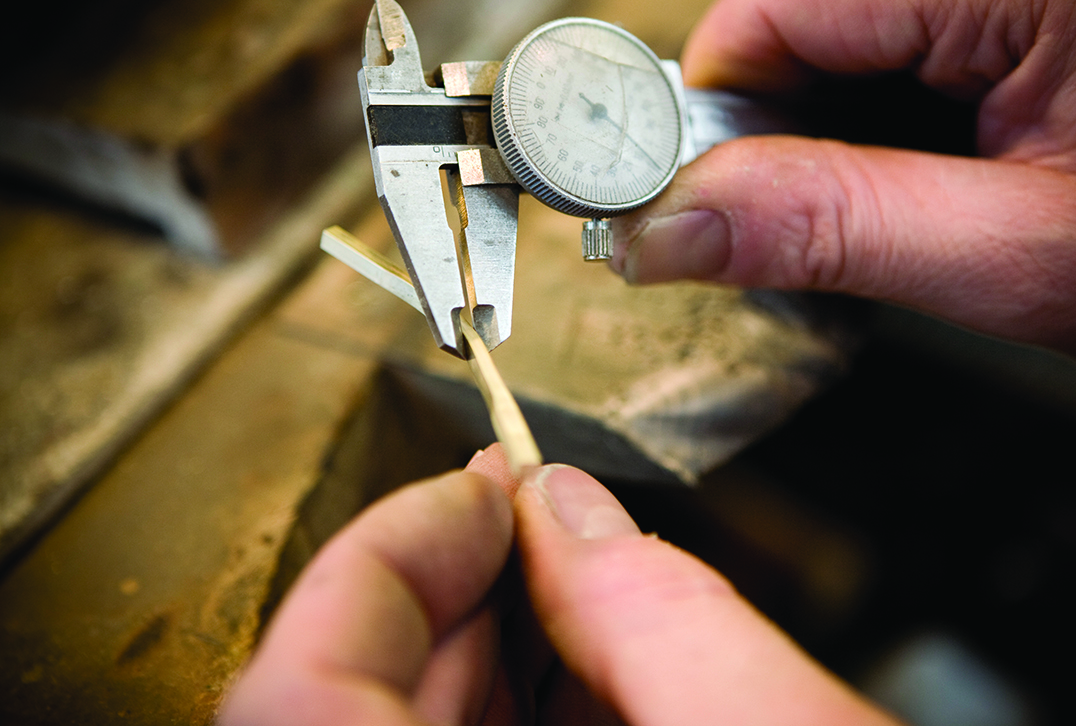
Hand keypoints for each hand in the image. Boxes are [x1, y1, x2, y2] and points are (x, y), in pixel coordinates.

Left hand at [218, 445, 898, 724]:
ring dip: (501, 649)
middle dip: (457, 589)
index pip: (298, 693)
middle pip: (365, 699)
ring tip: (572, 576)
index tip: (472, 489)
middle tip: (526, 516)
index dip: (380, 561)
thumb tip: (573, 505)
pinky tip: (600, 669)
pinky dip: (536, 707)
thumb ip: (660, 610)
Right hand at [611, 0, 1075, 395]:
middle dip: (772, 111)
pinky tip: (928, 162)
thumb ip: (838, 229)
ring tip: (892, 196)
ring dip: (828, 111)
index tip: (701, 194)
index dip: (716, 97)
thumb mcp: (1023, 263)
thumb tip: (669, 227)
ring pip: (843, 8)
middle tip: (803, 215)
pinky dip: (881, 100)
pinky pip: (903, 21)